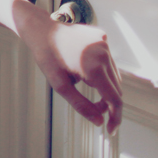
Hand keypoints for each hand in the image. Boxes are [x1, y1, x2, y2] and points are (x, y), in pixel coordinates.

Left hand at [19, 7, 122, 133]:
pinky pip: (108, 60)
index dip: (115, 117)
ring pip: (114, 75)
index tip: (110, 129)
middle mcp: (103, 54)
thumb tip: (99, 122)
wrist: (41, 28)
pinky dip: (102, 69)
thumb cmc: (47, 56)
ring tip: (84, 82)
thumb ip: (81, 105)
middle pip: (116, 88)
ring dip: (105, 85)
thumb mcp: (60, 85)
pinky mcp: (102, 36)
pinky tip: (84, 64)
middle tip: (95, 109)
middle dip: (108, 102)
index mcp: (94, 67)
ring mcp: (104, 43)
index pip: (115, 99)